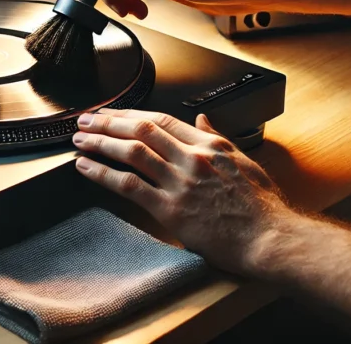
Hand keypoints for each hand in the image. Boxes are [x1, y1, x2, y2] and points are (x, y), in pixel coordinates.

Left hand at [72, 108, 291, 274]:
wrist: (271, 238)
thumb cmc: (262, 206)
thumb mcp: (244, 161)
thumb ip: (218, 138)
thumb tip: (202, 119)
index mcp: (209, 145)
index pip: (163, 120)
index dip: (132, 114)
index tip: (113, 112)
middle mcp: (192, 158)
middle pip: (142, 130)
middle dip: (109, 121)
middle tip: (86, 120)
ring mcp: (180, 182)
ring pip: (131, 152)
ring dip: (101, 142)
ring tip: (79, 139)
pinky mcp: (171, 209)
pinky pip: (129, 185)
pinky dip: (103, 173)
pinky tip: (86, 167)